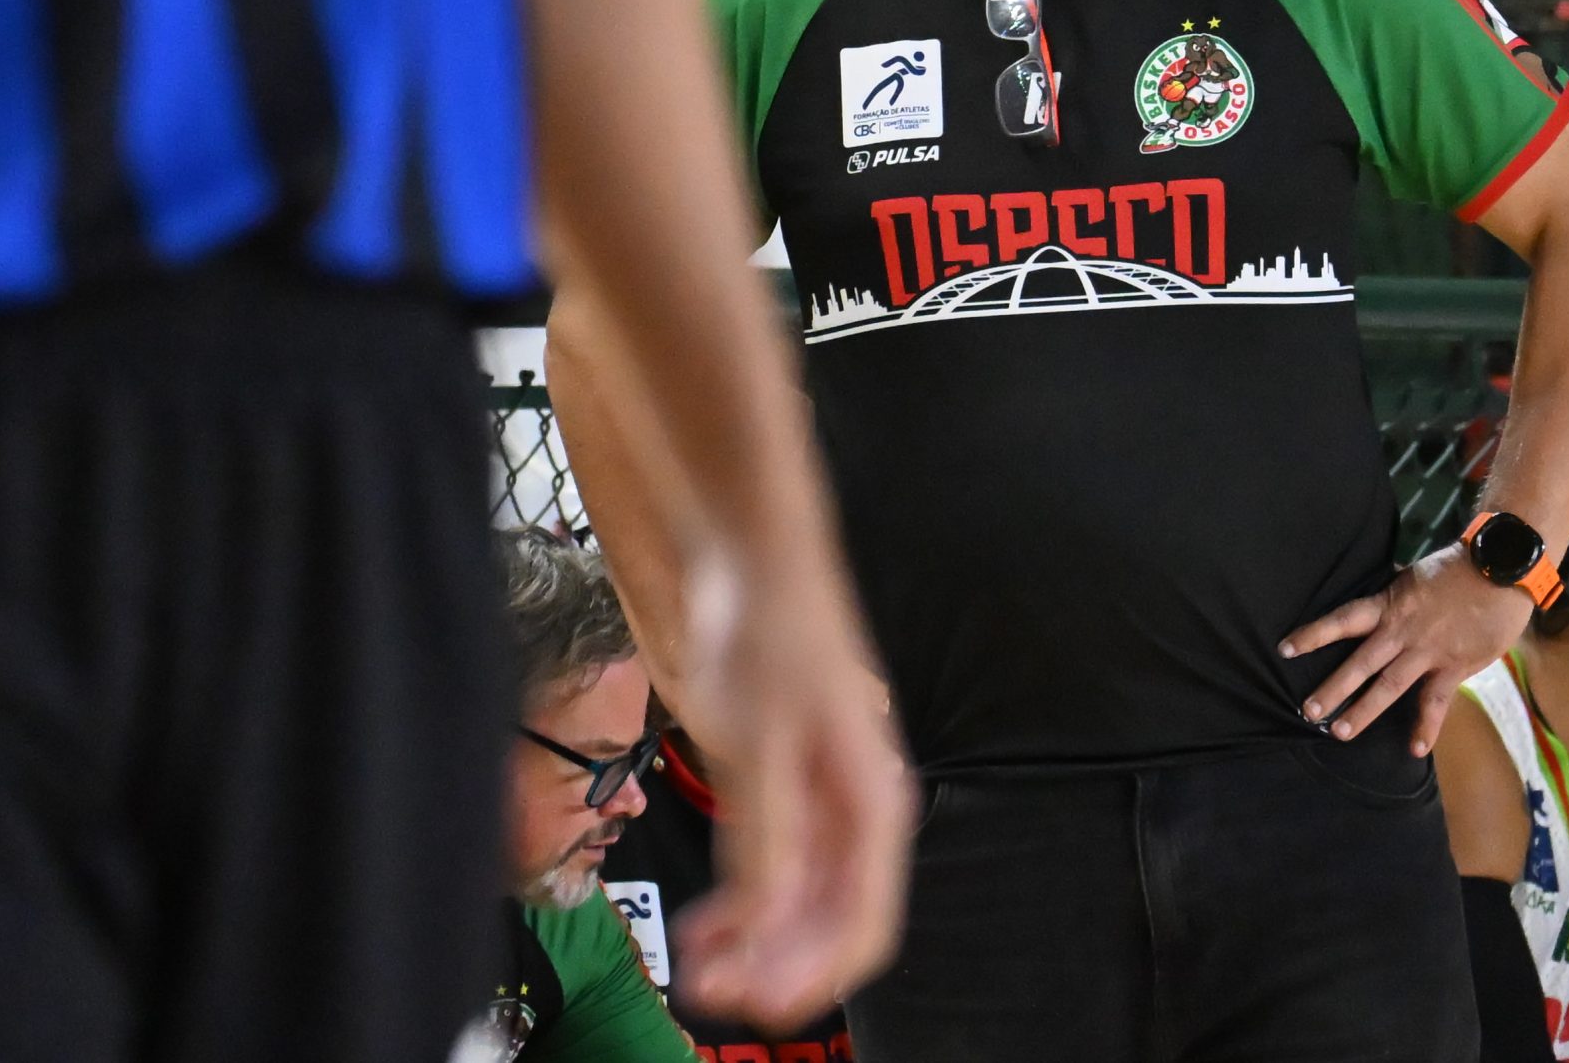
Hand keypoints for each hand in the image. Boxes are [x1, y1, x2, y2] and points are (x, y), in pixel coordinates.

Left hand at [669, 561, 914, 1028]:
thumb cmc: (770, 641)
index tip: (750, 1002)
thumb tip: (765, 927)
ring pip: (800, 905)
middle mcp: (858, 817)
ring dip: (755, 945)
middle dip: (775, 968)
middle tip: (705, 990)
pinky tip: (704, 923)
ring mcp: (824, 805)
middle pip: (832, 925)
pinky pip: (775, 871)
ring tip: (695, 964)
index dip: (811, 977)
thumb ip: (765, 842)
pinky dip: (743, 906)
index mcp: (872, 808)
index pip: (863, 927)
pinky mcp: (789, 790)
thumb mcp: (758, 749)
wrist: (754, 566)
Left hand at [1278, 544, 1533, 756]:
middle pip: (1360, 662)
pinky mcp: (1454, 666)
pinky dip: (1426, 727)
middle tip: (1308, 711)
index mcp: (1389, 604)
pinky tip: (1415, 749)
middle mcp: (1401, 631)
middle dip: (1333, 688)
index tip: (1285, 649)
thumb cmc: (1458, 569)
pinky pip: (1436, 701)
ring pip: (1389, 685)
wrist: (1500, 569)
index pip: (1342, 619)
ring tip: (1340, 732)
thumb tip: (1383, 585)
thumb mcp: (1415, 575)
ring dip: (1364, 710)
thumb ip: (1397, 591)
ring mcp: (1427, 651)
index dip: (1314, 634)